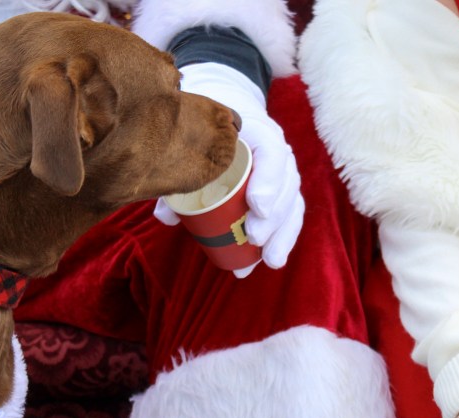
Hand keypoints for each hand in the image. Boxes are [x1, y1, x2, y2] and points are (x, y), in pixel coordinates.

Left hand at [153, 62, 304, 276]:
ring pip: (292, 203)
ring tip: (269, 260)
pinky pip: (291, 215)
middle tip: (254, 237)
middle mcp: (276, 149)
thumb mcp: (191, 141)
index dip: (268, 180)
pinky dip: (284, 239)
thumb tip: (167, 216)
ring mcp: (284, 171)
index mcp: (255, 129)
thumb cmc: (204, 129)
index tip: (255, 206)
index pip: (271, 151)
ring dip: (282, 235)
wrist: (226, 114)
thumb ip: (177, 173)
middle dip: (274, 216)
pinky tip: (272, 261)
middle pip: (285, 183)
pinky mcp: (284, 191)